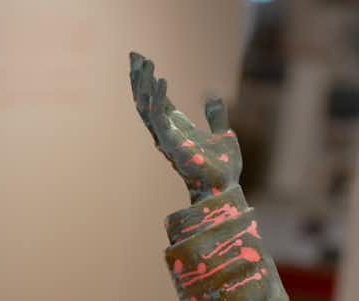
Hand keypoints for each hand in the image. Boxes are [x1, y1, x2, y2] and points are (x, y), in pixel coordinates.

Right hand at [129, 52, 239, 201]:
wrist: (224, 188)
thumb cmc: (222, 168)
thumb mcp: (222, 134)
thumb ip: (216, 116)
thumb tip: (214, 97)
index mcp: (176, 128)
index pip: (156, 100)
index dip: (148, 80)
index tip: (143, 60)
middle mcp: (165, 132)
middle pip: (145, 100)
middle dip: (138, 77)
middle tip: (133, 55)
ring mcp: (166, 138)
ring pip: (147, 107)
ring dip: (144, 84)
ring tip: (145, 63)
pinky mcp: (171, 143)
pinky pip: (159, 118)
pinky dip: (158, 99)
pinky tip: (161, 80)